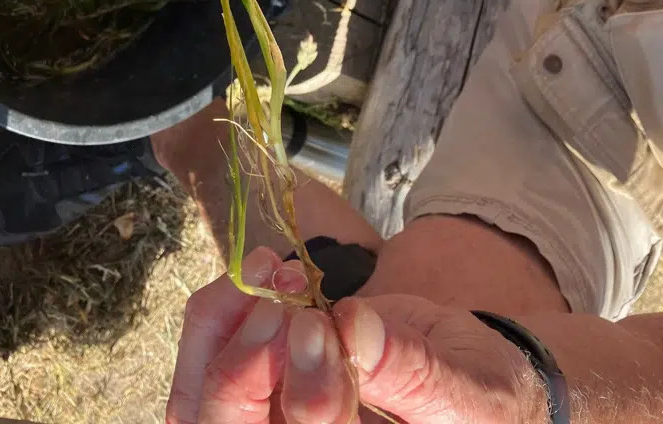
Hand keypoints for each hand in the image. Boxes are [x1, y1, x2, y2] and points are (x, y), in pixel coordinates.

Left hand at [167, 246, 548, 423]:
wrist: (455, 367)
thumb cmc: (475, 392)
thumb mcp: (469, 387)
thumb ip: (417, 369)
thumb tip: (356, 332)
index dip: (305, 394)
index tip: (317, 324)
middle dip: (241, 367)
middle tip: (278, 302)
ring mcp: (270, 417)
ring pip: (200, 395)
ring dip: (224, 325)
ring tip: (270, 268)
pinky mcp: (258, 379)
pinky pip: (210, 350)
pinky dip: (225, 306)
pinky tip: (263, 268)